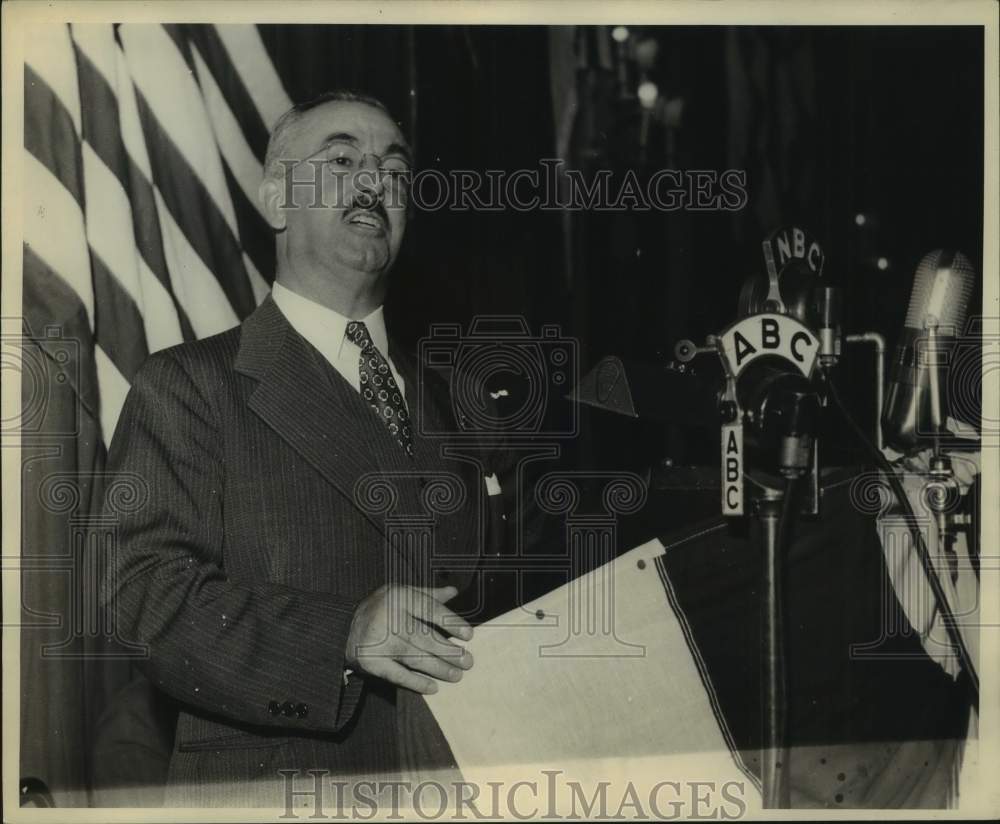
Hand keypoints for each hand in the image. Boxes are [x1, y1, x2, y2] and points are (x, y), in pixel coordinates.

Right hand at [345, 584, 473, 693]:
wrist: (343, 629)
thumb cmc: (380, 608)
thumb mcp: (401, 593)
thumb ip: (428, 595)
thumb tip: (453, 591)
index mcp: (399, 597)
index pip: (430, 610)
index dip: (451, 623)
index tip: (469, 635)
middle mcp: (388, 618)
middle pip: (425, 637)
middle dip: (449, 651)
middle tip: (467, 661)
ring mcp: (379, 642)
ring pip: (415, 658)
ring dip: (438, 668)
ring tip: (456, 675)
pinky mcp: (372, 662)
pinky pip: (398, 675)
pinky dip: (416, 682)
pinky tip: (432, 687)